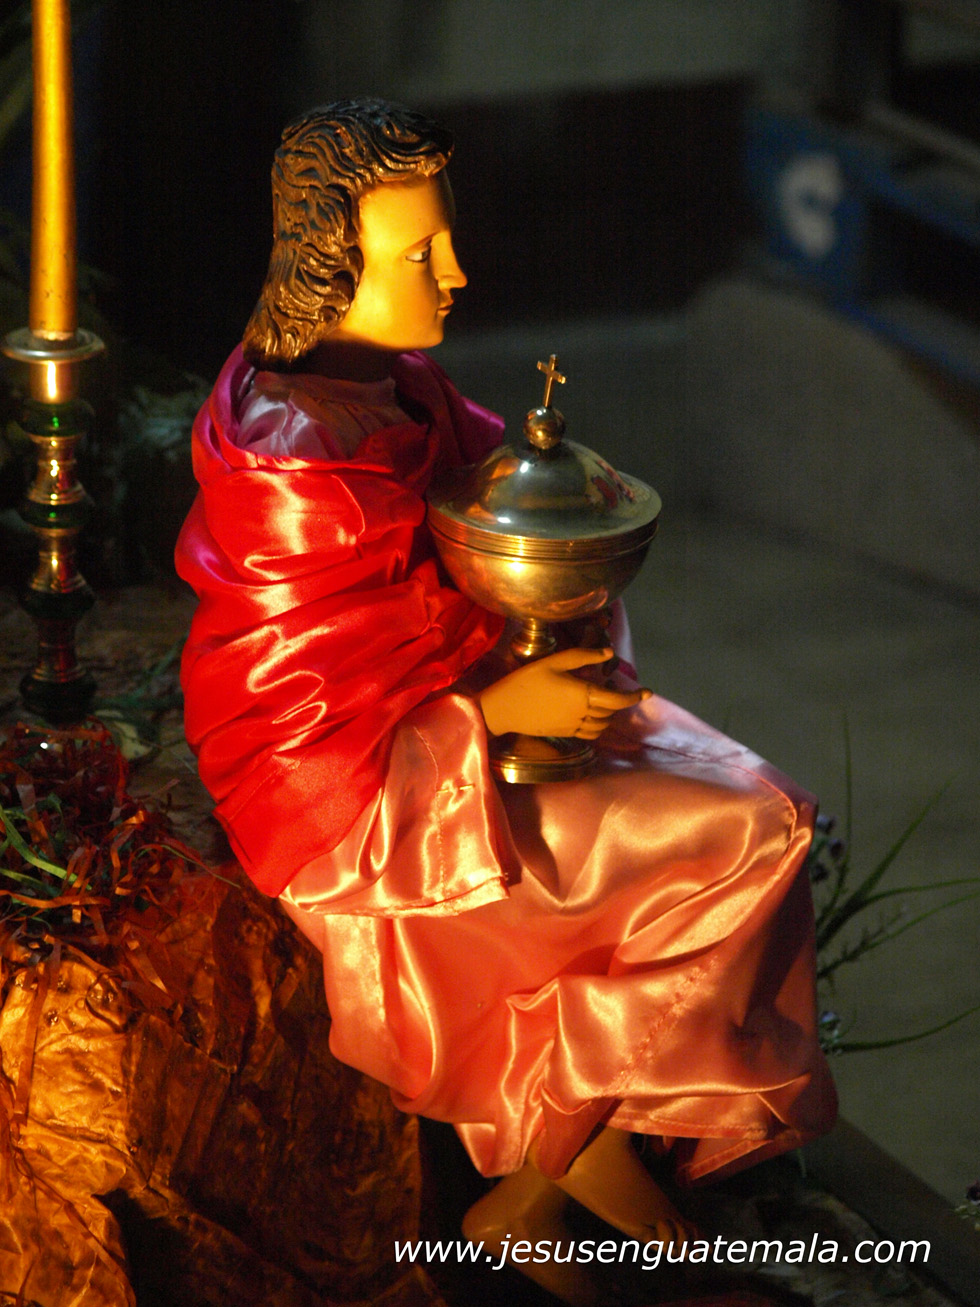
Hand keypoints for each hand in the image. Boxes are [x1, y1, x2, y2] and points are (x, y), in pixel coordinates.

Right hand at [478, 647, 650, 739]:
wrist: (504, 708)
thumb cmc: (527, 681)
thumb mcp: (554, 662)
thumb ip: (584, 657)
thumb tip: (609, 653)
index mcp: (581, 694)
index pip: (616, 700)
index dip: (634, 697)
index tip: (647, 692)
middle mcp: (581, 714)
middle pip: (610, 712)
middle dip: (617, 702)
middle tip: (612, 688)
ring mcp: (573, 727)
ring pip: (601, 725)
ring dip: (607, 715)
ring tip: (601, 701)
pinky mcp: (565, 734)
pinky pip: (589, 733)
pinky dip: (596, 725)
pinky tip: (588, 713)